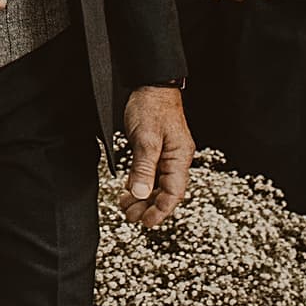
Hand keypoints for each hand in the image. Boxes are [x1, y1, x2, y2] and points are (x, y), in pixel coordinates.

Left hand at [122, 86, 193, 226]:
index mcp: (179, 157)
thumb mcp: (146, 138)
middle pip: (165, 191)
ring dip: (142, 196)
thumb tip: (140, 193)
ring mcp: (167, 154)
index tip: (146, 222)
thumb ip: (143, 167)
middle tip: (130, 216)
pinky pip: (150, 173)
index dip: (160, 210)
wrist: (150, 83)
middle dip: (148, 206)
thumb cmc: (152, 106)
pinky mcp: (156, 149)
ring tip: (126, 207)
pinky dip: (140, 183)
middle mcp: (176, 158)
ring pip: (157, 183)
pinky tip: (129, 191)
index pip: (174, 192)